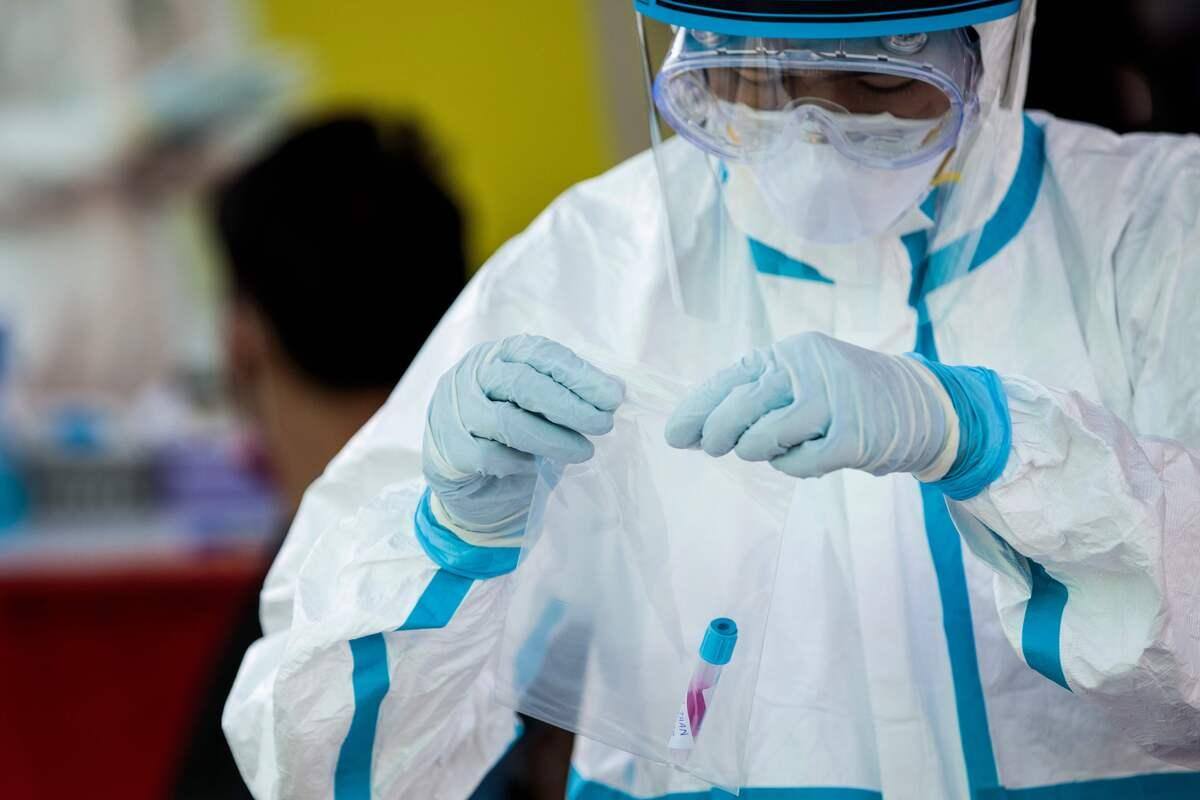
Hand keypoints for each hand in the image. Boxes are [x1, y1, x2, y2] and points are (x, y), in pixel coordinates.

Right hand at [423, 335, 624, 536]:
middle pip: (523, 383)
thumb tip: (615, 388)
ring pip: (508, 422)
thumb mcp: (541, 406)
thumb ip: (570, 393)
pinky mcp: (450, 449)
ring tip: (584, 451)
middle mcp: (473, 376)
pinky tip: (539, 468)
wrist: (468, 477)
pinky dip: (521, 463)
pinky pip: (491, 456)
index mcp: (500, 355)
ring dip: (553, 439)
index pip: (540, 354)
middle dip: (570, 405)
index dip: (579, 375)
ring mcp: (456, 411)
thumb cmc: (510, 432)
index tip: (612, 397)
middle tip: (603, 424)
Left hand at [665, 332, 955, 479]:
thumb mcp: (802, 379)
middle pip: (738, 408)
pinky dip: (792, 466)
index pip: (730, 380)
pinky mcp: (852, 436)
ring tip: (770, 448)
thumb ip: (755, 397)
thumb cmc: (845, 395)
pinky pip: (798, 463)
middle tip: (713, 447)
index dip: (697, 409)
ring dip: (755, 451)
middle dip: (716, 434)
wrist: (921, 404)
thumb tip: (696, 430)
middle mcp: (807, 369)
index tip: (674, 435)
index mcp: (789, 354)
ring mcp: (831, 401)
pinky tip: (803, 456)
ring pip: (762, 439)